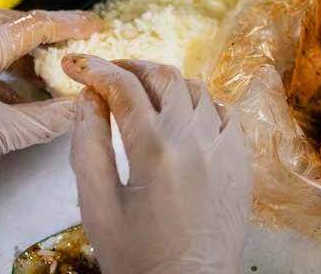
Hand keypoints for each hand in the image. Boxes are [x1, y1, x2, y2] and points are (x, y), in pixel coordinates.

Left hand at [0, 9, 101, 204]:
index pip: (30, 26)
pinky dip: (2, 69)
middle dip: (41, 28)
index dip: (68, 24)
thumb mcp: (4, 134)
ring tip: (49, 71)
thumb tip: (84, 105)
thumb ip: (49, 118)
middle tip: (70, 40)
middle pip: (6, 22)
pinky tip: (21, 94)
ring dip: (20, 50)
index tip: (97, 25)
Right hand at [65, 55, 249, 273]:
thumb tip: (89, 100)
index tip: (78, 64)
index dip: (97, 69)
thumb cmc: (139, 259)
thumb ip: (88, 147)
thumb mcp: (98, 207)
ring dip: (166, 84)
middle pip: (164, 77)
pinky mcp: (242, 161)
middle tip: (108, 74)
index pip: (124, 88)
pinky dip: (201, 104)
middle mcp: (197, 141)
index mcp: (156, 151)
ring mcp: (226, 148)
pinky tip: (183, 116)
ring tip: (141, 92)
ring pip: (197, 90)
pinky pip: (225, 113)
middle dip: (132, 68)